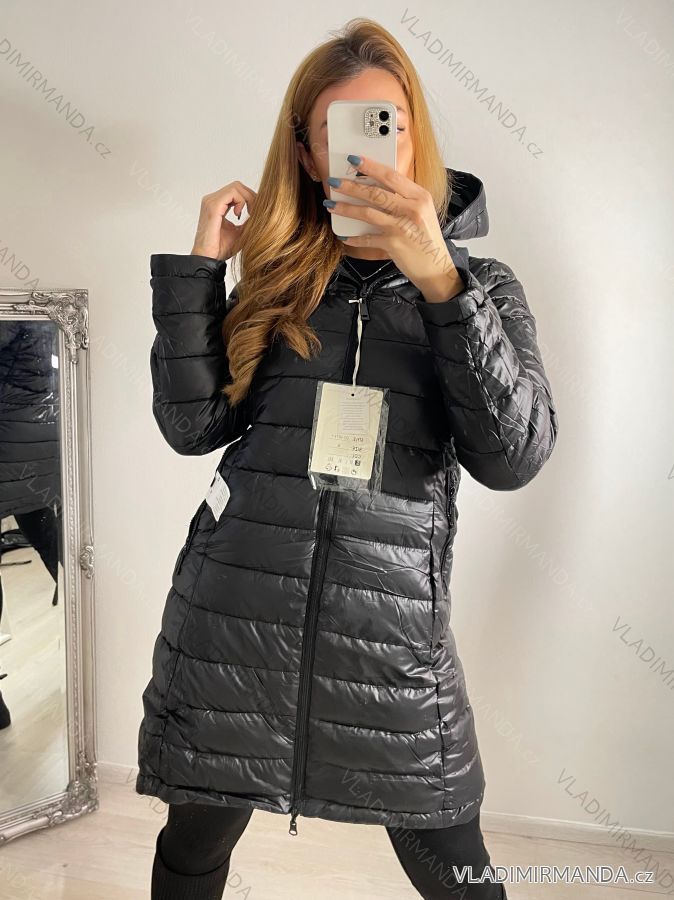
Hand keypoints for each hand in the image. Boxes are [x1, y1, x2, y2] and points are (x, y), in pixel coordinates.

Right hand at [191, 181, 256, 260]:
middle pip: (238, 186)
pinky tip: (240, 215)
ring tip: (250, 214)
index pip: (237, 191)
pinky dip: (241, 201)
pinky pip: (232, 193)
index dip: (250, 198)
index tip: (257, 212)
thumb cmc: (220, 248)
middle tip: (256, 212)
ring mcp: (211, 201)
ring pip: (236, 187)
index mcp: (217, 204)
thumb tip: (263, 213)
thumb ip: (249, 220)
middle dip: (251, 197)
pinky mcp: (213, 206)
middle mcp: (212, 200)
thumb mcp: (241, 232)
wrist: (209, 259)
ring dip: (248, 199)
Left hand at [324, 156, 464, 302]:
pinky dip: (354, 238)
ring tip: (331, 204)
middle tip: (334, 182)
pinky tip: (344, 236)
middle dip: (350, 186)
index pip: (391, 176)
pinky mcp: (393, 244)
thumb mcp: (423, 211)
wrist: (436, 267)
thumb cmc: (427, 238)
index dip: (370, 166)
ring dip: (346, 208)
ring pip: (367, 212)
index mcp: (420, 196)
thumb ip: (405, 198)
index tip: (354, 159)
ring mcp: (402, 227)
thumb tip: (377, 186)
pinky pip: (367, 238)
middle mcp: (412, 209)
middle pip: (375, 193)